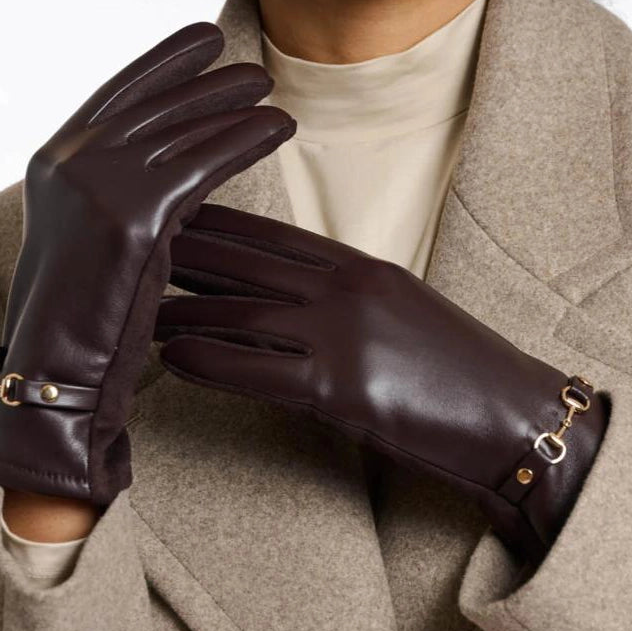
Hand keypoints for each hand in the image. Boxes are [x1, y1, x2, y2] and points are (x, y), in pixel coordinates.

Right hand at [0, 24, 295, 506]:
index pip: (118, 93)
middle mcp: (70, 160)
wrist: (56, 371)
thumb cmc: (80, 318)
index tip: (203, 41)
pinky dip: (246, 139)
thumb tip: (171, 173)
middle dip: (205, 79)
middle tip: (251, 65)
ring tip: (272, 90)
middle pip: (154, 102)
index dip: (164, 63)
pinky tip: (278, 127)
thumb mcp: (89, 237)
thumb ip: (117, 194)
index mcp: (54, 161)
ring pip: (182, 126)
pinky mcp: (134, 214)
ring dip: (232, 102)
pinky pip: (205, 161)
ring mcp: (98, 182)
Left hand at [154, 204, 608, 566]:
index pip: (266, 234)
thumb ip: (342, 294)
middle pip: (241, 262)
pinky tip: (169, 357)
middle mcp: (346, 288)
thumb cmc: (455, 368)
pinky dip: (206, 361)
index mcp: (358, 265)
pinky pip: (255, 369)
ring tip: (129, 310)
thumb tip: (284, 295)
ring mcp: (343, 334)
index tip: (160, 215)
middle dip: (175, 254)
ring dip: (177, 311)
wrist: (511, 415)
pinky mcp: (343, 387)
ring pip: (238, 312)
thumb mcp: (398, 310)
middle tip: (120, 247)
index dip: (207, 223)